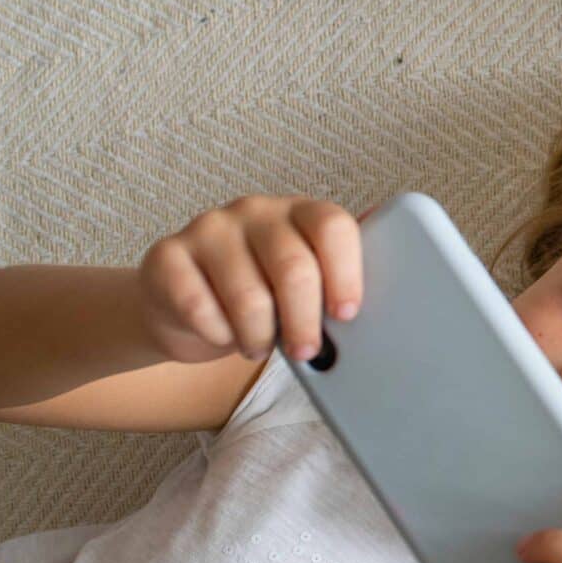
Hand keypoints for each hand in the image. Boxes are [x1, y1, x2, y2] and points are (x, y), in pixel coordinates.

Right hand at [137, 195, 361, 364]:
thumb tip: (394, 297)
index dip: (346, 273)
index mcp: (299, 212)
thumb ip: (336, 281)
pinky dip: (219, 335)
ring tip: (259, 344)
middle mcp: (255, 211)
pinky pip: (200, 308)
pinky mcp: (167, 256)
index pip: (333, 227)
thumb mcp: (303, 285)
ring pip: (249, 297)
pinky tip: (224, 335)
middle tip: (307, 351)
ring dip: (259, 336)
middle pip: (294, 267)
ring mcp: (208, 228)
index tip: (347, 314)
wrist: (183, 307)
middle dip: (305, 321)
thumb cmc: (260, 296)